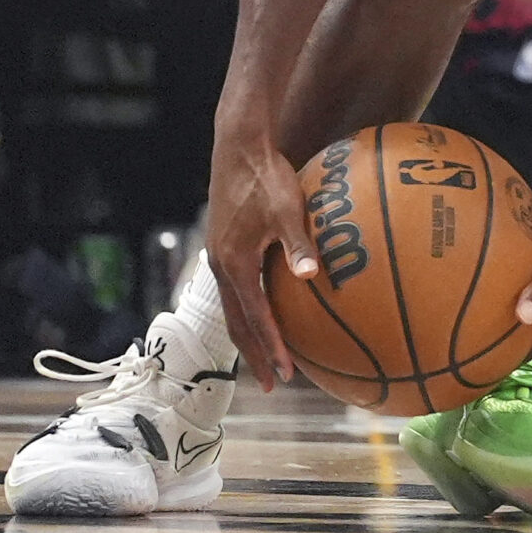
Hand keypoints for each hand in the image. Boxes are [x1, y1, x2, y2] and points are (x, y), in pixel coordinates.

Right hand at [205, 134, 318, 387]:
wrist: (238, 149)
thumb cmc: (266, 177)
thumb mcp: (287, 210)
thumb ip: (299, 244)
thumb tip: (312, 276)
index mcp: (234, 264)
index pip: (255, 318)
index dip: (270, 348)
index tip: (285, 374)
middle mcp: (221, 267)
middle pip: (237, 324)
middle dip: (255, 355)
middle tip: (273, 383)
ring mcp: (219, 257)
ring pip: (233, 309)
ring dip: (249, 336)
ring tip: (265, 357)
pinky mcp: (224, 246)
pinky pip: (235, 290)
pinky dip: (248, 310)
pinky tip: (265, 310)